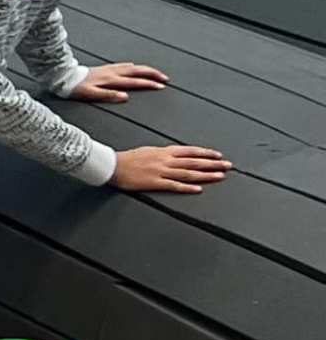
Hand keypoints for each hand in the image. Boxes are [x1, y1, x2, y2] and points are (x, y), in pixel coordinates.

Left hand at [72, 62, 168, 101]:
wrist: (63, 76)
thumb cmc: (75, 87)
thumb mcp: (90, 94)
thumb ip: (108, 95)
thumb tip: (124, 97)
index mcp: (111, 79)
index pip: (135, 81)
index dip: (149, 83)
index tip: (161, 86)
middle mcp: (112, 72)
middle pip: (137, 71)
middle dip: (153, 74)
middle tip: (165, 78)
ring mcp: (108, 68)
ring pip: (132, 66)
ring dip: (145, 69)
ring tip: (155, 72)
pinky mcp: (104, 67)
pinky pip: (123, 65)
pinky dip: (132, 66)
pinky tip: (133, 67)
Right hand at [111, 143, 230, 194]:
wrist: (112, 165)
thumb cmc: (127, 158)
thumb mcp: (147, 150)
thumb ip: (162, 154)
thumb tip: (175, 156)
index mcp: (163, 152)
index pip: (190, 151)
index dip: (205, 153)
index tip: (217, 155)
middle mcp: (165, 160)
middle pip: (194, 162)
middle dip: (212, 163)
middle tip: (228, 165)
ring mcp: (161, 171)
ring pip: (188, 173)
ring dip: (206, 175)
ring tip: (220, 176)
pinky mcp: (155, 182)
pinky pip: (174, 185)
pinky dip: (187, 187)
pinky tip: (198, 189)